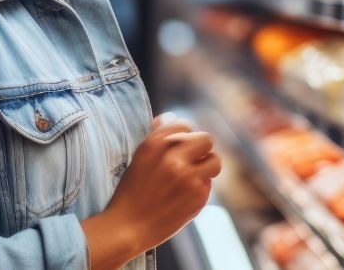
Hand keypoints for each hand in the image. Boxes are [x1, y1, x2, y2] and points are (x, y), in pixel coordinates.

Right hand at [81, 114, 220, 268]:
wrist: (128, 227)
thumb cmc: (132, 191)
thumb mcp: (139, 157)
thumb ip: (157, 136)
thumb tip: (171, 118)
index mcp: (155, 143)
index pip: (184, 125)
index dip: (184, 137)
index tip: (180, 147)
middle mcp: (173, 157)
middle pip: (206, 139)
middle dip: (201, 149)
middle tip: (192, 161)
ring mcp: (188, 177)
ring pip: (215, 161)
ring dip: (207, 167)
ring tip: (193, 177)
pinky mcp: (198, 196)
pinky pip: (209, 184)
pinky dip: (200, 188)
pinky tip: (184, 196)